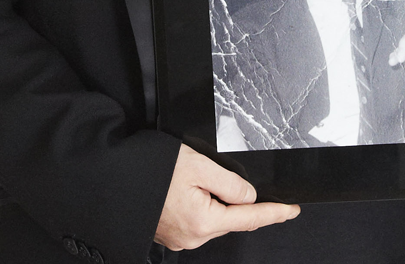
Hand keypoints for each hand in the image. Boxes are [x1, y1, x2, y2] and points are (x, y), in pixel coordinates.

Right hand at [154, 144, 298, 251]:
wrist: (112, 178)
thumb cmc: (150, 169)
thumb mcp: (199, 165)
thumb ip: (231, 183)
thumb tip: (249, 197)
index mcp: (204, 221)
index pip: (250, 218)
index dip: (275, 212)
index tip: (292, 209)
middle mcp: (192, 236)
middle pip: (230, 217)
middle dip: (237, 199)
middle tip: (221, 173)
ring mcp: (180, 237)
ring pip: (213, 217)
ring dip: (216, 199)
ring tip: (194, 175)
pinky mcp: (170, 232)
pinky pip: (197, 218)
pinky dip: (201, 204)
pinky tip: (187, 187)